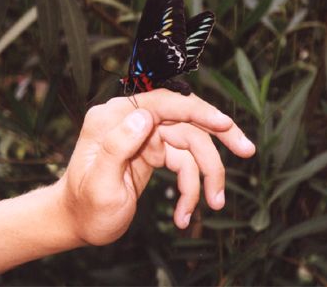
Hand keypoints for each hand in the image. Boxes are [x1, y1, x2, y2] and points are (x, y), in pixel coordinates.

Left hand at [58, 89, 254, 245]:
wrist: (79, 223)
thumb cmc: (85, 208)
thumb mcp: (99, 184)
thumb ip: (117, 146)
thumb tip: (145, 115)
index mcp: (113, 117)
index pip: (162, 104)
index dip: (196, 111)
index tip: (225, 123)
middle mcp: (130, 119)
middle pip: (184, 119)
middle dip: (218, 136)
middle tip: (247, 150)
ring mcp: (144, 134)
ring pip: (190, 144)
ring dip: (206, 175)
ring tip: (215, 203)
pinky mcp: (153, 150)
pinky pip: (183, 162)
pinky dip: (190, 187)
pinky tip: (186, 213)